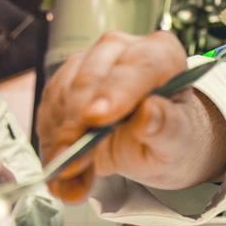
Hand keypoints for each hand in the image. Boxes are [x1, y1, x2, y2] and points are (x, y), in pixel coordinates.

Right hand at [37, 31, 225, 202]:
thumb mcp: (177, 139)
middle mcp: (121, 50)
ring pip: (62, 94)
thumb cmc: (170, 135)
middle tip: (73, 160)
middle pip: (90, 77)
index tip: (97, 119)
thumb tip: (149, 113)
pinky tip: (63, 170)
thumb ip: (166, 126)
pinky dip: (52, 144)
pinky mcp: (62, 85)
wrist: (152, 143)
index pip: (138, 66)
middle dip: (78, 121)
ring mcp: (87, 63)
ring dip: (61, 139)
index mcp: (161, 54)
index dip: (116, 92)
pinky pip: (48, 112)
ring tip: (71, 175)